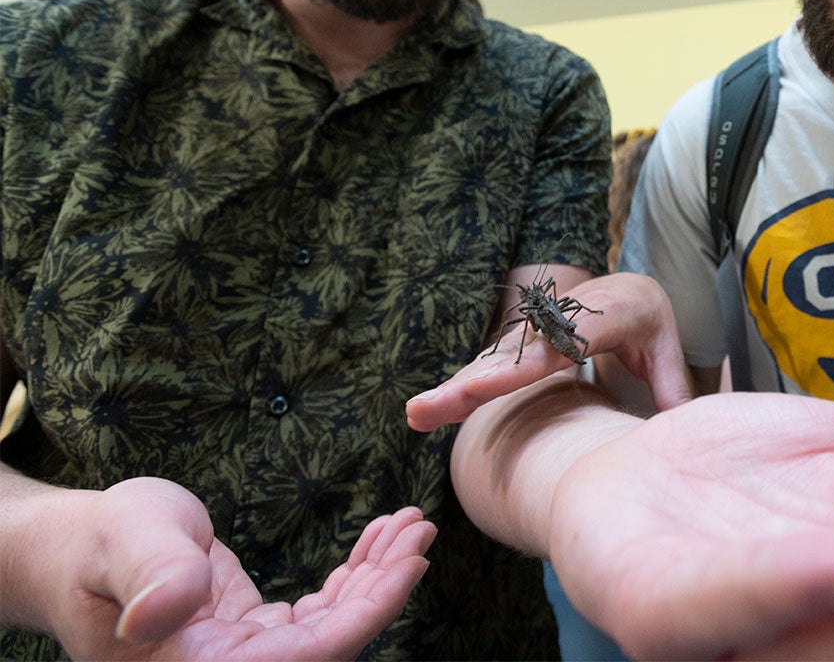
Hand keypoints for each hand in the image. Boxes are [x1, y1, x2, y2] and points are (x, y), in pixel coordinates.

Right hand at [38, 478, 433, 660]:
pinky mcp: (250, 634)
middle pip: (333, 641)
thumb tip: (168, 612)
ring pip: (332, 626)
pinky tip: (379, 538)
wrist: (72, 553)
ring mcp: (242, 656)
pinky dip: (354, 575)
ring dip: (376, 576)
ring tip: (410, 525)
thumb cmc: (94, 543)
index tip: (413, 562)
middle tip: (421, 529)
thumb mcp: (127, 539)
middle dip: (385, 587)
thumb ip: (154, 573)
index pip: (311, 655)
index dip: (369, 612)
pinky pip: (318, 613)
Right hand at [406, 272, 690, 429]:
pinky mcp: (518, 345)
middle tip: (427, 409)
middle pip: (512, 354)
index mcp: (604, 315)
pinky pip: (488, 367)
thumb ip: (672, 387)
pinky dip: (459, 389)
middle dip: (470, 384)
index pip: (559, 343)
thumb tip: (682, 430)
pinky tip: (428, 412)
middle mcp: (559, 319)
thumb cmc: (647, 324)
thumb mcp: (666, 346)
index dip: (521, 364)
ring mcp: (534, 330)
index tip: (485, 385)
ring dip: (454, 389)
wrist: (624, 289)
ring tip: (417, 415)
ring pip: (492, 361)